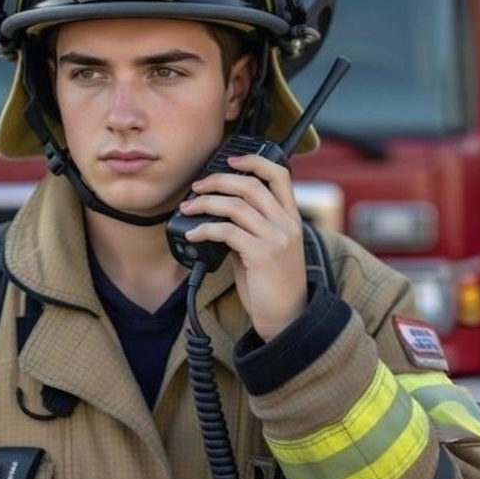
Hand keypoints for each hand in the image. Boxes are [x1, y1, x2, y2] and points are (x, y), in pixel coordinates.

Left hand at [179, 153, 306, 340]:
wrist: (286, 318)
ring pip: (235, 205)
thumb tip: (217, 216)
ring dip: (205, 203)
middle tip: (197, 187)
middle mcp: (287, 224)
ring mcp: (277, 239)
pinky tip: (193, 233)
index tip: (231, 160)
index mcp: (291, 218)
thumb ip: (248, 229)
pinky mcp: (262, 255)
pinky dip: (204, 228)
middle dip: (218, 180)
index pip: (279, 174)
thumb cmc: (272, 286)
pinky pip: (226, 231)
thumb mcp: (265, 250)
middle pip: (250, 185)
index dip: (254, 160)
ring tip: (188, 209)